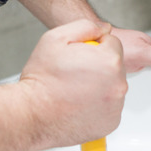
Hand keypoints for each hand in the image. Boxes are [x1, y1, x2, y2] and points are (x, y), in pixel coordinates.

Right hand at [19, 19, 125, 147]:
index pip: (113, 44)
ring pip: (112, 87)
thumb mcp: (57, 38)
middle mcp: (118, 85)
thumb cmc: (42, 80)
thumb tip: (104, 29)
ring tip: (74, 90)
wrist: (32, 115)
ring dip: (99, 86)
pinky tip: (78, 104)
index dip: (94, 47)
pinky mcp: (110, 123)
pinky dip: (97, 106)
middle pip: (115, 67)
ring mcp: (115, 107)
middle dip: (98, 67)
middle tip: (74, 74)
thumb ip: (86, 26)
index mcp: (109, 61)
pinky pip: (109, 108)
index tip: (79, 57)